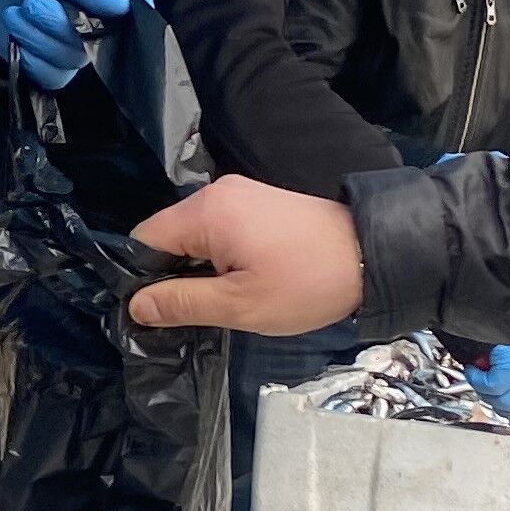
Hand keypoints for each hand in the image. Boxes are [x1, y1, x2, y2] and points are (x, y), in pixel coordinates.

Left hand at [0, 0, 154, 85]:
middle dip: (61, 25)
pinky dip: (32, 61)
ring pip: (75, 60)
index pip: (136, 8)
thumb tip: (123, 9)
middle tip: (30, 4)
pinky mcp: (50, 64)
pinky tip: (15, 40)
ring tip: (14, 14)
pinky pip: (55, 77)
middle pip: (102, 41)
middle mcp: (97, 18)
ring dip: (38, 39)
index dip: (122, 18)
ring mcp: (74, 43)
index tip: (92, 12)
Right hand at [129, 176, 366, 334]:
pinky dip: (218, 258)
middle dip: (170, 275)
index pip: (143, 240)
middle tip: (185, 316)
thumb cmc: (306, 283)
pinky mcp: (259, 203)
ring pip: (194, 236)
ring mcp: (240, 195)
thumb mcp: (240, 305)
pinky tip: (236, 284)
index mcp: (205, 212)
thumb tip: (136, 306)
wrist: (373, 255)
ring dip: (197, 270)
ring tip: (216, 303)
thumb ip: (182, 303)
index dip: (141, 279)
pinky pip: (218, 230)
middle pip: (168, 236)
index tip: (152, 314)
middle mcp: (216, 194)